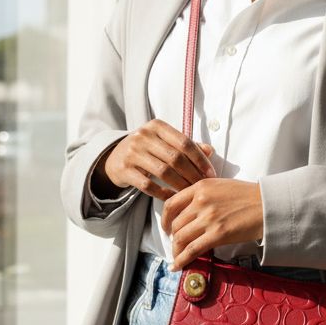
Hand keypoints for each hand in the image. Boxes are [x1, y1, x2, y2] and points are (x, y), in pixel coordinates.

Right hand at [101, 119, 215, 200]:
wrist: (115, 157)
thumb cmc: (147, 149)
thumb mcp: (164, 141)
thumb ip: (187, 146)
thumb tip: (210, 151)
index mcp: (157, 126)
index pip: (184, 142)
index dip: (200, 159)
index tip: (210, 173)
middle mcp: (143, 136)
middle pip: (175, 158)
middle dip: (192, 174)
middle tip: (201, 186)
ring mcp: (132, 152)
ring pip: (163, 172)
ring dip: (179, 185)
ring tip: (189, 193)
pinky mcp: (124, 170)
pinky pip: (148, 185)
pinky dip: (162, 193)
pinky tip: (172, 197)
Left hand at [161, 178, 263, 269]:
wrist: (268, 205)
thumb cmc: (249, 196)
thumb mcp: (221, 185)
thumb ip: (202, 194)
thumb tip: (188, 211)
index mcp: (200, 187)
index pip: (171, 203)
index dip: (165, 219)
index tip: (166, 227)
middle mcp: (201, 201)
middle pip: (175, 223)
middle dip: (173, 237)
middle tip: (176, 244)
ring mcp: (209, 218)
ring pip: (181, 237)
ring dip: (177, 250)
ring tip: (178, 256)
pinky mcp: (218, 234)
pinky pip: (192, 249)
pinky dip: (182, 259)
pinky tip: (178, 265)